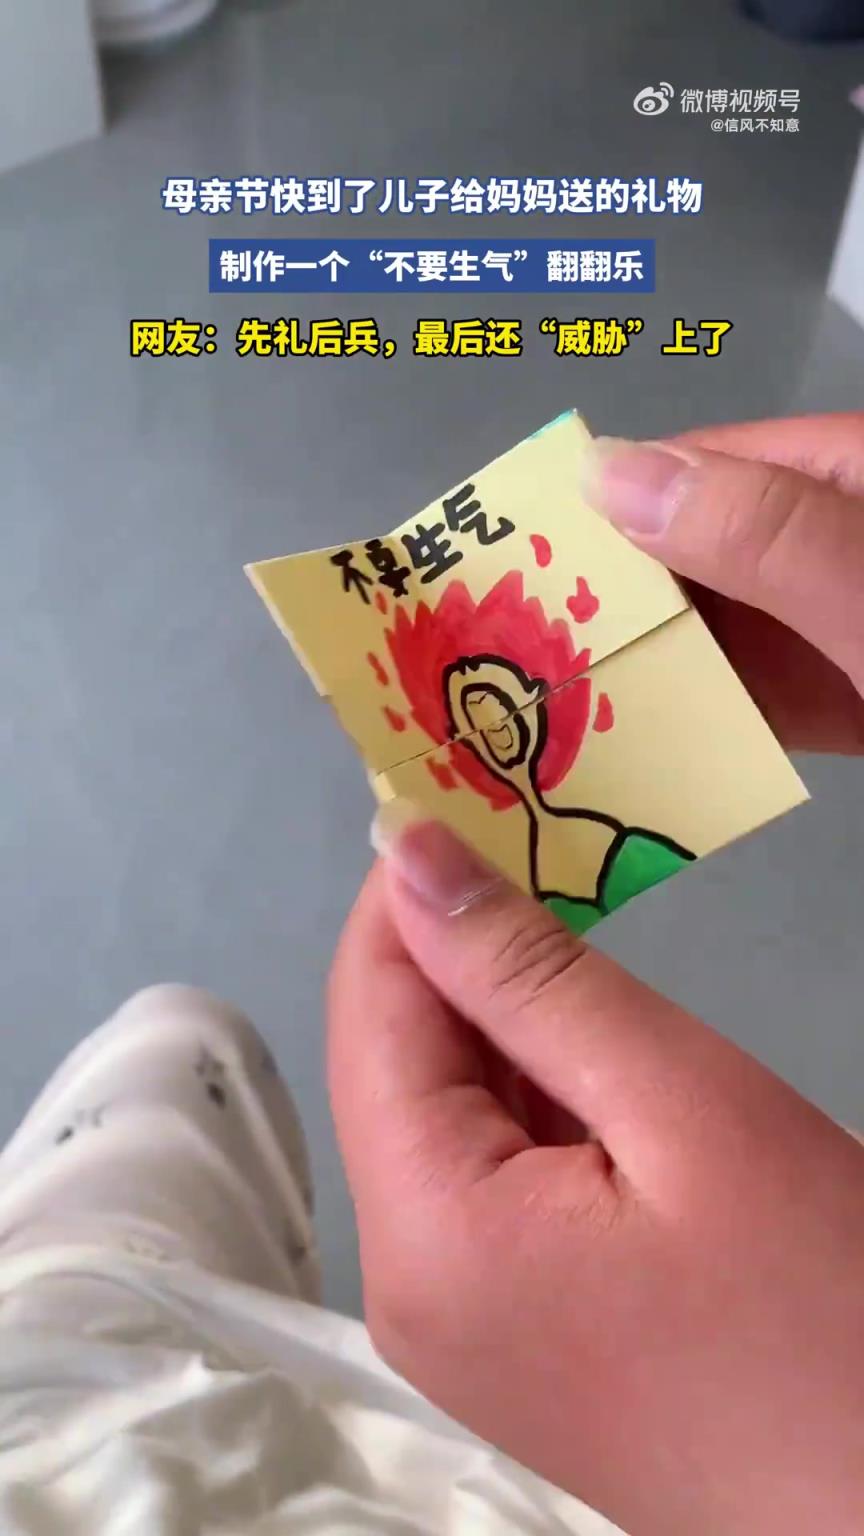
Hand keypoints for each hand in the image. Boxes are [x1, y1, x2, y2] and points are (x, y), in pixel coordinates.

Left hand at [329, 414, 863, 1533]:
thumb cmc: (819, 1306)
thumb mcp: (682, 1108)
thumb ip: (528, 977)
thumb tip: (410, 857)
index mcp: (423, 1232)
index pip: (369, 1008)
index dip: (408, 889)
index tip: (462, 790)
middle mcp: (405, 1284)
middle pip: (396, 1063)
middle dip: (458, 947)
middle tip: (537, 839)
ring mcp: (453, 1321)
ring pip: (442, 1115)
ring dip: (499, 1016)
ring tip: (569, 921)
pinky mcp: (508, 1332)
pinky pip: (486, 1180)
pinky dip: (528, 1097)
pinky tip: (587, 1042)